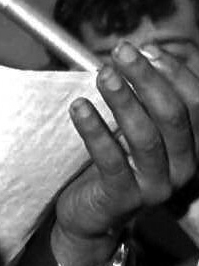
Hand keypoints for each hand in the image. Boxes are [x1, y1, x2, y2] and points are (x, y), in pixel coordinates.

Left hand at [52, 42, 198, 265]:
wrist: (90, 216)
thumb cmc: (114, 164)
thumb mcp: (135, 129)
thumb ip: (145, 98)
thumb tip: (143, 53)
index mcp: (192, 147)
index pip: (196, 104)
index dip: (175, 73)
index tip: (148, 49)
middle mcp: (184, 168)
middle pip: (173, 116)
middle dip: (148, 79)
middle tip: (122, 52)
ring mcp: (157, 187)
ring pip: (145, 137)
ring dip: (123, 100)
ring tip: (102, 74)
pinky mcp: (124, 198)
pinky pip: (110, 160)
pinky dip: (94, 130)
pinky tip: (79, 107)